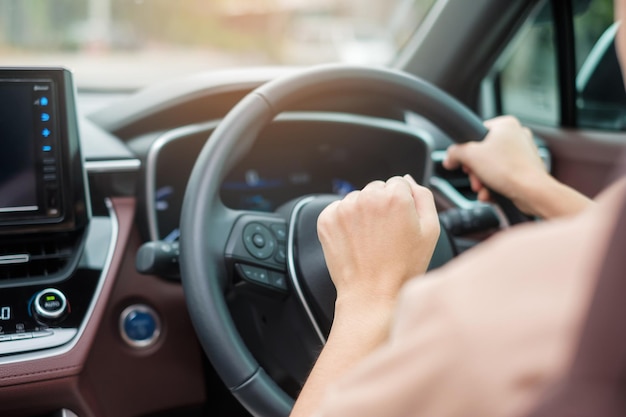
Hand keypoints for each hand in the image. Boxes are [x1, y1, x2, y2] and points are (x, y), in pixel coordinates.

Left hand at [317, 175, 439, 310]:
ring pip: (357, 198)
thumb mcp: (430, 231)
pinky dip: (345, 221)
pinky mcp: (327, 219)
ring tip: (370, 239)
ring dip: (363, 212)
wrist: (372, 294)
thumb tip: (409, 180)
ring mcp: (344, 208)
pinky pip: (338, 209)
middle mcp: (367, 197)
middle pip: (377, 188)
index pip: (398, 183)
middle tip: (386, 233)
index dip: (402, 203)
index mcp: (394, 197)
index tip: (399, 222)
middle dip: (381, 205)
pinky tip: (355, 240)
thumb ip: (423, 197)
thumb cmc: (403, 268)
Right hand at [443, 116, 548, 214]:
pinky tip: (490, 194)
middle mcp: (517, 135)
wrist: (532, 192)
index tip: (462, 163)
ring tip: (483, 189)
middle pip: (483, 153)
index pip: (476, 134)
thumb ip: (455, 153)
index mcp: (506, 124)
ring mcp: (523, 152)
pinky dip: (494, 186)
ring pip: (492, 166)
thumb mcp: (470, 156)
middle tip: (474, 179)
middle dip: (475, 171)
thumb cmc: (508, 170)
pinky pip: (503, 175)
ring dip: (483, 181)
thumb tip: (449, 157)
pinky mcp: (526, 169)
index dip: (465, 150)